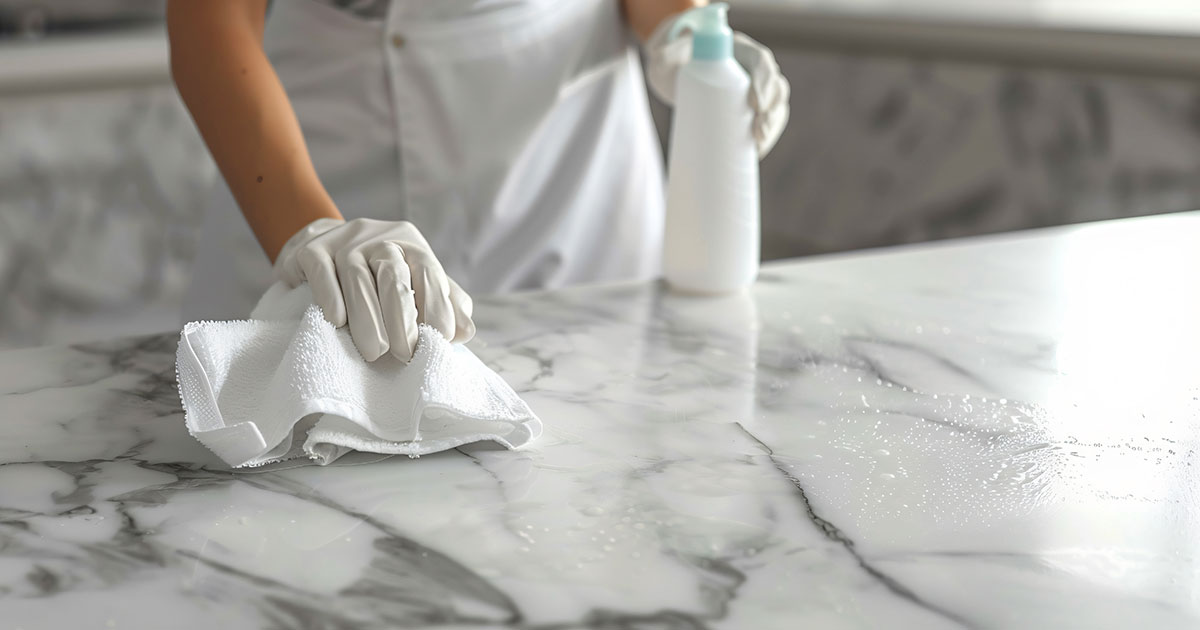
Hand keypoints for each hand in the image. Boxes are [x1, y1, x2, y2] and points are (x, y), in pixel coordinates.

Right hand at [274, 218, 474, 361]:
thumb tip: (467, 331)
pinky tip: (337, 320)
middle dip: (402, 316)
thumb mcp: (414, 282)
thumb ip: (443, 303)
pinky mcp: (312, 249)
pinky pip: (321, 269)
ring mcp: (344, 240)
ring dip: (367, 316)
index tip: (439, 341)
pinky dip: (330, 295)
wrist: (322, 247)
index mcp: (411, 244)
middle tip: (405, 354)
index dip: (436, 306)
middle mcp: (379, 237)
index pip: (428, 271)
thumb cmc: (378, 276)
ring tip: (375, 352)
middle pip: (392, 272)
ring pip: (356, 274)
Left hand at [644, 18, 789, 157]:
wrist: (676, 76)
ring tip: (759, 145)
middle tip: (758, 132)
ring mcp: (754, 89)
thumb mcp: (665, 59)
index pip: (761, 61)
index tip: (755, 104)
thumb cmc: (674, 64)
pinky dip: (767, 136)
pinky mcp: (749, 109)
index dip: (764, 81)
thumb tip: (666, 59)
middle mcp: (752, 68)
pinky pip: (768, 121)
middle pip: (775, 86)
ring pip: (776, 105)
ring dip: (773, 125)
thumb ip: (663, 57)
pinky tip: (758, 151)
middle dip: (772, 111)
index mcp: (739, 50)